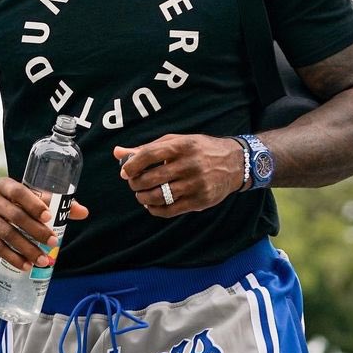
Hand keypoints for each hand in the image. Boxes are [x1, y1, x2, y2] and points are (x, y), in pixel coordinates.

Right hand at [0, 178, 87, 268]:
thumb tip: (83, 212)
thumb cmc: (11, 205)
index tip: (49, 217)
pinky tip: (26, 265)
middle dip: (36, 231)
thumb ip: (54, 204)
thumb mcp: (26, 200)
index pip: (19, 192)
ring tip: (43, 260)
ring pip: (7, 234)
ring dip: (27, 249)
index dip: (34, 204)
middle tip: (53, 243)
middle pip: (15, 216)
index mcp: (5, 186)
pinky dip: (13, 258)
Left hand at [114, 134, 242, 217]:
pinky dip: (155, 209)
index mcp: (182, 146)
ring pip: (160, 196)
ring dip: (143, 197)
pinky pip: (170, 210)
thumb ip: (147, 148)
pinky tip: (152, 204)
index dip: (133, 164)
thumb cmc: (199, 150)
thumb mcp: (176, 142)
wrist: (235, 163)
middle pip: (152, 178)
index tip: (125, 172)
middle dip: (136, 183)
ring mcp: (196, 184)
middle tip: (133, 183)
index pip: (150, 154)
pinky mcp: (200, 200)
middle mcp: (190, 165)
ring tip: (141, 194)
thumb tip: (117, 153)